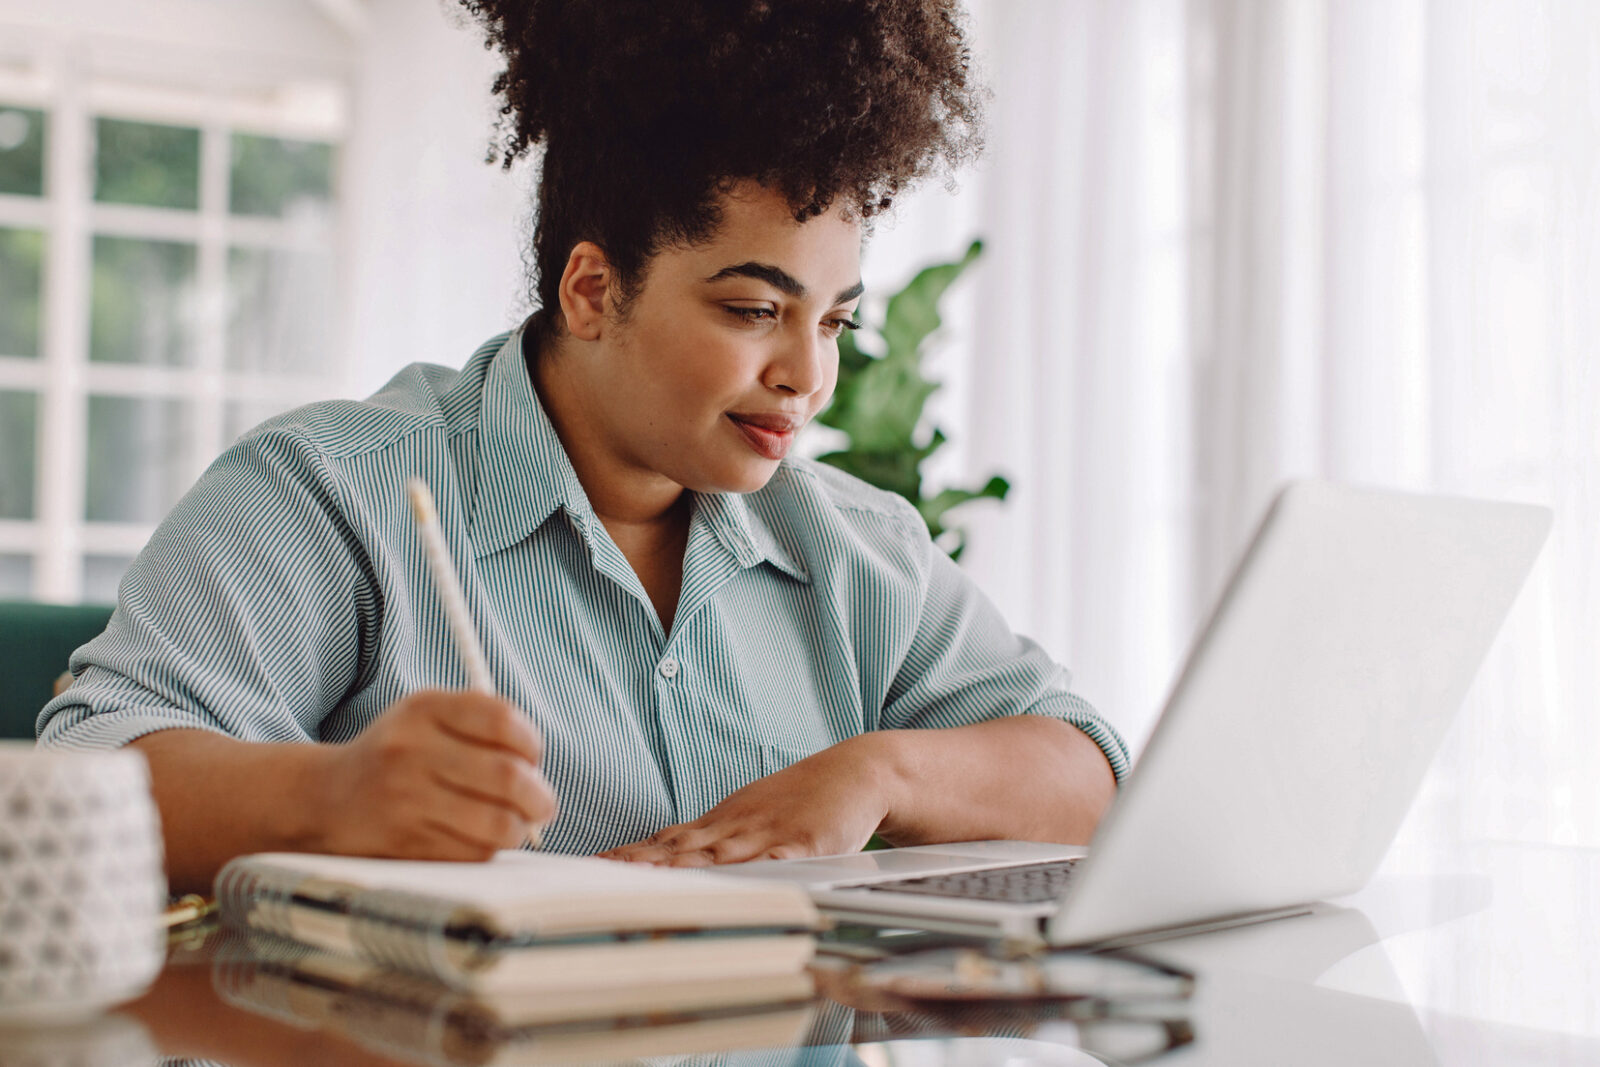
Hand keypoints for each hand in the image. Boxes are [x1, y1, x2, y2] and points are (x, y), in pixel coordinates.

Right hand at [309, 690, 556, 860]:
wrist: (327, 798)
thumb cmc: (397, 756)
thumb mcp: (427, 718)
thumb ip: (482, 726)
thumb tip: (538, 769)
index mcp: (423, 709)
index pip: (502, 720)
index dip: (531, 743)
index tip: (533, 758)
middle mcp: (411, 751)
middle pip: (508, 777)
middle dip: (540, 796)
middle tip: (543, 804)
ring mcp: (405, 800)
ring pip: (497, 823)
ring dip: (519, 828)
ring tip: (516, 824)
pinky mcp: (404, 844)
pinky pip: (473, 853)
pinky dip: (489, 849)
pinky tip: (481, 839)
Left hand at [598, 735, 893, 865]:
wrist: (854, 773)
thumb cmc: (801, 800)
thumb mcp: (747, 818)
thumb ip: (709, 840)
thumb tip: (662, 854)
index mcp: (721, 825)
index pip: (665, 843)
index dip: (630, 856)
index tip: (594, 868)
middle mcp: (736, 829)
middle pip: (681, 850)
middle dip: (642, 866)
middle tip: (604, 876)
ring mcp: (768, 835)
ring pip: (719, 855)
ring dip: (682, 868)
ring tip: (649, 880)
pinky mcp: (805, 844)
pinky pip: (777, 860)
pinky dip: (755, 871)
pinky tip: (738, 880)